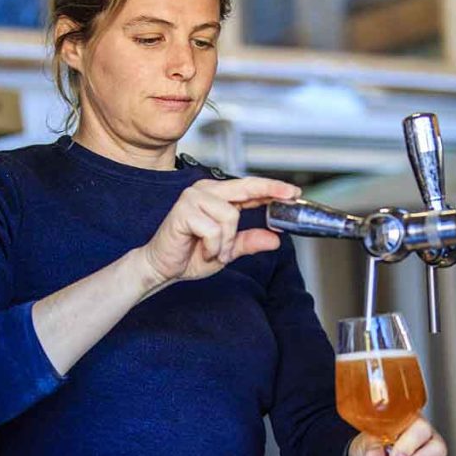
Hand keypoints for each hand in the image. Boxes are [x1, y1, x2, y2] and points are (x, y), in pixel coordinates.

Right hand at [141, 177, 300, 283]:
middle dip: (269, 191)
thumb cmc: (190, 254)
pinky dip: (212, 246)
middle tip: (290, 196)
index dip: (272, 188)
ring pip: (230, 216)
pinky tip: (202, 249)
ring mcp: (193, 198)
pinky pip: (214, 230)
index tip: (293, 192)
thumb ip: (248, 242)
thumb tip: (274, 239)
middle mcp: (205, 191)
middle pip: (245, 188)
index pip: (249, 188)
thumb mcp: (227, 250)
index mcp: (217, 197)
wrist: (162, 267)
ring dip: (226, 242)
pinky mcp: (183, 211)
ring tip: (213, 250)